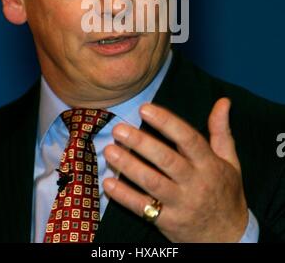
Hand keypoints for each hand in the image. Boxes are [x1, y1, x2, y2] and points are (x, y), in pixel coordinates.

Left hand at [103, 98, 248, 241]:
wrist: (228, 237)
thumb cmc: (226, 192)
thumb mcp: (230, 161)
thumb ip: (221, 130)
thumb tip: (223, 101)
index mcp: (209, 164)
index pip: (188, 139)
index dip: (166, 123)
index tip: (145, 108)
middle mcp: (195, 183)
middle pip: (166, 160)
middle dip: (141, 143)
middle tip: (119, 129)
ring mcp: (181, 204)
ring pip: (152, 183)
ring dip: (128, 166)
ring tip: (109, 150)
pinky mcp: (168, 222)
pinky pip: (143, 209)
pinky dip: (124, 196)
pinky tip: (108, 182)